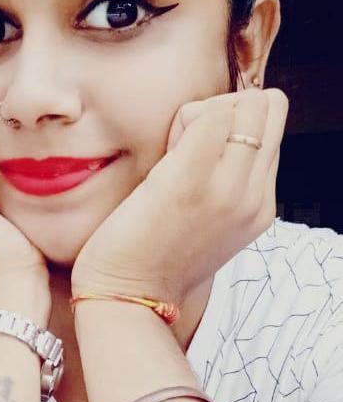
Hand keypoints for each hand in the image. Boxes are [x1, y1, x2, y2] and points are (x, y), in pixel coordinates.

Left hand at [71, 88, 288, 308]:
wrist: (129, 296)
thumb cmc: (155, 255)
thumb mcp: (209, 224)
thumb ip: (226, 183)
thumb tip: (216, 131)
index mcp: (260, 207)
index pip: (271, 130)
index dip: (234, 125)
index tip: (201, 151)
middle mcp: (254, 197)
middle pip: (268, 109)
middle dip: (227, 110)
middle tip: (189, 142)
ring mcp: (228, 189)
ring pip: (245, 105)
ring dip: (204, 113)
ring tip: (174, 152)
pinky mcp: (190, 181)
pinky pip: (209, 114)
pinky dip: (183, 119)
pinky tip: (163, 153)